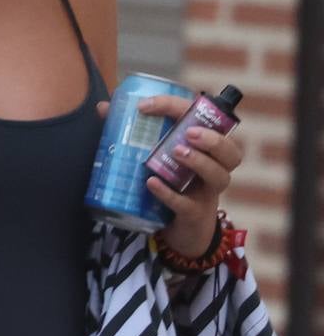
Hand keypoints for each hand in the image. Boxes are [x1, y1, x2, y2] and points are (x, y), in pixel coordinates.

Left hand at [134, 92, 244, 260]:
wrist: (176, 230)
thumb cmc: (169, 182)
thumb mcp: (153, 154)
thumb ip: (132, 131)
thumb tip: (104, 107)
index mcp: (205, 149)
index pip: (206, 122)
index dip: (179, 108)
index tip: (146, 105)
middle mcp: (213, 169)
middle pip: (231, 152)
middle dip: (213, 139)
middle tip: (188, 133)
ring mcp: (206, 193)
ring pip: (219, 176)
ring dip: (200, 162)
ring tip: (177, 152)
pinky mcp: (194, 214)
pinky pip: (187, 204)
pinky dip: (169, 193)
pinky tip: (152, 183)